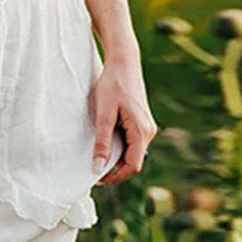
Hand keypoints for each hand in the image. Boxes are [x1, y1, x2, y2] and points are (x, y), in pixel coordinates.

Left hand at [91, 54, 157, 185]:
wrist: (123, 62)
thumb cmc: (112, 84)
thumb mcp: (103, 114)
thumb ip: (102, 142)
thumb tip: (98, 167)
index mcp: (142, 131)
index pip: (133, 166)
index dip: (115, 176)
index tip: (97, 178)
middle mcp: (148, 131)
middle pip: (133, 162)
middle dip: (114, 169)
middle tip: (92, 170)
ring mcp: (146, 127)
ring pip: (132, 153)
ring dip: (115, 159)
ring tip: (95, 157)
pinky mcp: (141, 122)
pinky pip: (131, 143)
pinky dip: (118, 148)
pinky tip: (103, 145)